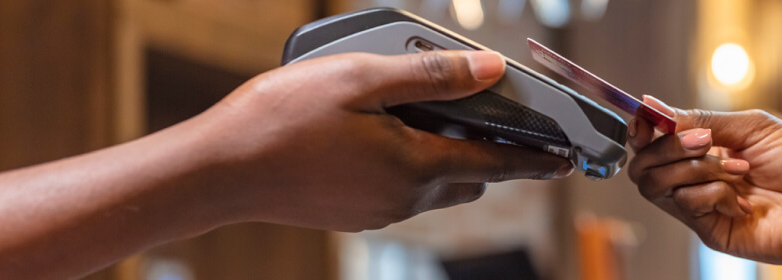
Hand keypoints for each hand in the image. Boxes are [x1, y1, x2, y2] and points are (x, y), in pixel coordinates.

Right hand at [165, 50, 571, 231]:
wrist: (217, 171)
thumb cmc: (282, 120)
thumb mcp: (361, 80)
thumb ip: (431, 76)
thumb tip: (490, 70)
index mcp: (415, 166)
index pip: (495, 163)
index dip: (535, 159)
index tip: (564, 159)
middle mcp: (403, 198)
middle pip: (468, 178)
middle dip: (492, 157)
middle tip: (505, 129)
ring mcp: (376, 211)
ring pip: (433, 186)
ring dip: (446, 159)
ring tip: (436, 120)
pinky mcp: (352, 213)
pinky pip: (400, 191)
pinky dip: (411, 166)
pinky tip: (384, 137)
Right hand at [626, 96, 781, 263]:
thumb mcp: (752, 126)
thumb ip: (701, 119)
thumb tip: (652, 106)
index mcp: (705, 150)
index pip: (653, 142)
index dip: (643, 128)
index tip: (648, 119)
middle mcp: (697, 179)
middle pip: (644, 166)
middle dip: (669, 148)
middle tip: (705, 142)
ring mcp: (702, 208)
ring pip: (658, 185)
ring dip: (697, 169)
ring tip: (738, 170)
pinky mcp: (711, 232)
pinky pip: (687, 205)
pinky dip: (715, 193)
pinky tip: (744, 199)